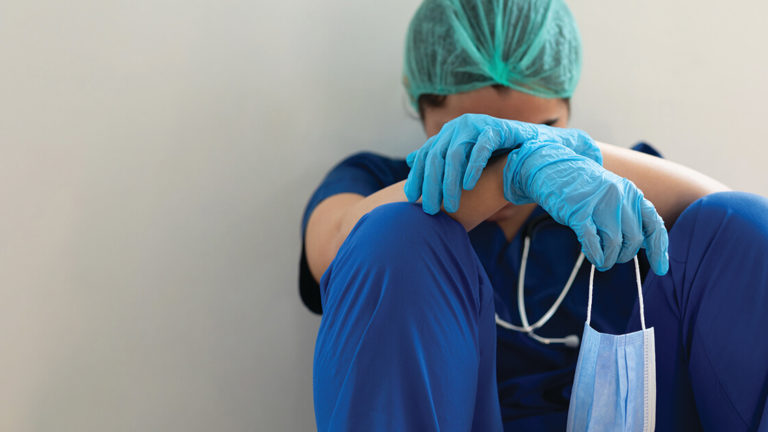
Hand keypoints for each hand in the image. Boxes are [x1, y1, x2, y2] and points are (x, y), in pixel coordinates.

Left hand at [405, 113, 600, 213]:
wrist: (531, 147)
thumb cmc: (494, 156)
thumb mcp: (464, 160)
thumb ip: (441, 160)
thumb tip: (410, 161)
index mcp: (447, 134)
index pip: (425, 156)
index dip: (417, 177)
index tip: (411, 200)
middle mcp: (458, 126)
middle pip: (436, 157)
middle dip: (431, 185)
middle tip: (430, 209)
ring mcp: (477, 125)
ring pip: (455, 154)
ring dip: (450, 182)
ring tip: (451, 204)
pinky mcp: (496, 128)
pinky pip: (481, 148)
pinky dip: (473, 167)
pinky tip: (469, 186)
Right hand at [504, 140, 668, 274]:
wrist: (554, 167)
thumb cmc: (583, 187)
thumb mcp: (613, 195)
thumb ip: (628, 215)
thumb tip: (641, 246)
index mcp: (632, 193)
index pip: (654, 225)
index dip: (658, 249)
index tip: (660, 269)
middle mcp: (620, 197)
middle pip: (634, 239)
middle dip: (624, 255)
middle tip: (612, 259)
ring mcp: (599, 203)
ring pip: (614, 243)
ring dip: (608, 259)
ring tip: (600, 261)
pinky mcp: (578, 211)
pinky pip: (592, 241)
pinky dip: (594, 254)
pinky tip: (592, 256)